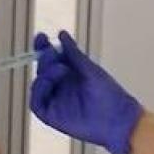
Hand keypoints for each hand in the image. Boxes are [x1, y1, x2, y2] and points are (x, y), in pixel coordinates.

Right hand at [30, 30, 143, 153]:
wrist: (117, 119)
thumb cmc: (109, 95)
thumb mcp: (90, 70)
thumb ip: (74, 54)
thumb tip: (62, 35)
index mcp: (70, 74)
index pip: (51, 59)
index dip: (43, 48)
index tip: (40, 37)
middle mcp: (60, 86)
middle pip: (43, 69)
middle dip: (45, 58)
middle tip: (52, 52)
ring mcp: (55, 101)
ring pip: (38, 84)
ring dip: (45, 73)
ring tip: (60, 68)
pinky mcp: (51, 116)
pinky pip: (36, 103)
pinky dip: (39, 91)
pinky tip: (48, 82)